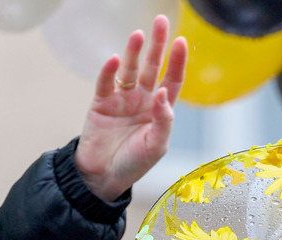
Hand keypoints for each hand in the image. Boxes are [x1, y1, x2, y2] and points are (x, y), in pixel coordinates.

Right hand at [75, 15, 186, 201]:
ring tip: (139, 35)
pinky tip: (115, 60)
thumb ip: (164, 120)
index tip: (181, 41)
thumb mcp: (156, 146)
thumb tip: (164, 93)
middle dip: (157, 45)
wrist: (103, 177)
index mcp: (160, 110)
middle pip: (152, 66)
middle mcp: (142, 100)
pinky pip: (106, 83)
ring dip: (134, 52)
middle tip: (161, 21)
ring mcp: (121, 99)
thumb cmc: (133, 164)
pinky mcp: (101, 103)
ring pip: (130, 70)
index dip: (177, 61)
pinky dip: (109, 71)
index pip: (172, 79)